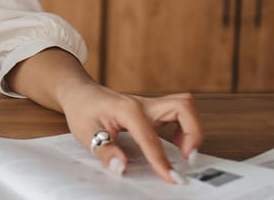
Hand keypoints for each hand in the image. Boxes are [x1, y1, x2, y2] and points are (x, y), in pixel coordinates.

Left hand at [60, 82, 201, 184]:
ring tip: (184, 152)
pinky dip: (184, 128)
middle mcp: (143, 105)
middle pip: (184, 107)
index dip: (162, 160)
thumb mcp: (85, 132)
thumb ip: (104, 150)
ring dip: (192, 129)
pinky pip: (178, 114)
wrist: (80, 93)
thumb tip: (121, 167)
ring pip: (185, 107)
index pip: (151, 137)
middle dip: (193, 133)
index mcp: (128, 110)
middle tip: (187, 157)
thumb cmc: (82, 110)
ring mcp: (150, 106)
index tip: (172, 178)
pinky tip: (174, 143)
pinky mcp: (153, 110)